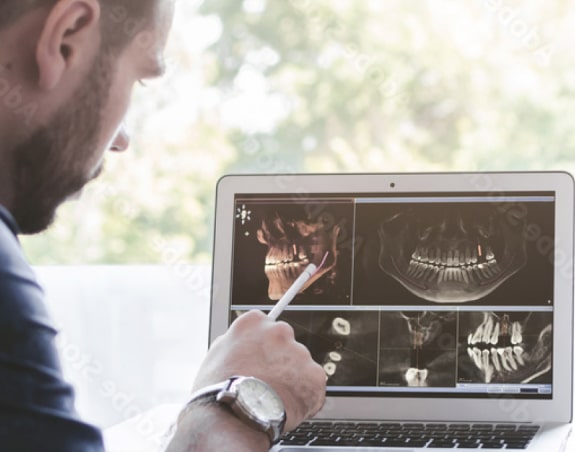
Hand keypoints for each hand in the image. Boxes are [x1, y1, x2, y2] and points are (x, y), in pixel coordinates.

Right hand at [193, 310, 325, 431]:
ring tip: (273, 398)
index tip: (259, 359)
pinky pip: (313, 384)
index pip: (265, 326)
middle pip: (285, 343)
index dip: (261, 346)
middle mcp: (279, 331)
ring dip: (292, 378)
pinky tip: (286, 406)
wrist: (234, 419)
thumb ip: (233, 342)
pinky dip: (305, 396)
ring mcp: (299, 352)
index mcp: (254, 322)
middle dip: (279, 360)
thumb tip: (241, 344)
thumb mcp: (214, 356)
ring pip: (299, 364)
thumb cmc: (219, 391)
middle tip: (266, 381)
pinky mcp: (314, 375)